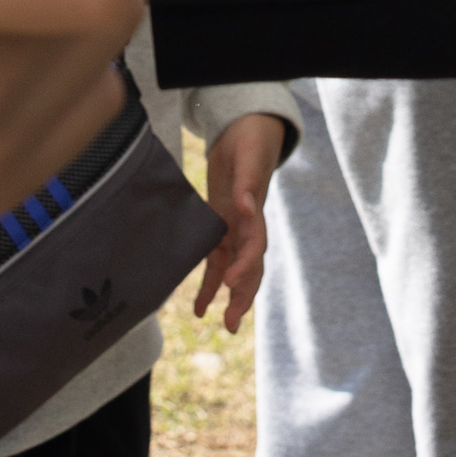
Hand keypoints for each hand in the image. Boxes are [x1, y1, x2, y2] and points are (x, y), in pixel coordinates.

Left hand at [190, 113, 285, 331]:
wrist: (248, 133)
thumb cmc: (250, 142)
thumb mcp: (249, 156)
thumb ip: (247, 182)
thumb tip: (245, 205)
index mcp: (255, 211)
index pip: (254, 244)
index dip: (245, 265)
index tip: (232, 282)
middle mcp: (248, 225)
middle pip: (250, 267)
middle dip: (242, 295)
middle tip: (231, 323)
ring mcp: (236, 229)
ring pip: (235, 270)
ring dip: (228, 296)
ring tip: (220, 323)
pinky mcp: (222, 227)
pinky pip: (217, 261)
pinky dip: (209, 283)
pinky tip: (200, 306)